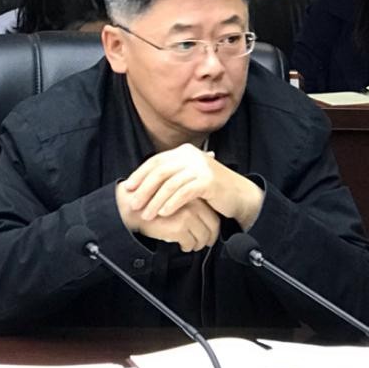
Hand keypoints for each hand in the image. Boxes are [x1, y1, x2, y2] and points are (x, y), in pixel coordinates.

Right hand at [115, 188, 219, 251]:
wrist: (131, 206)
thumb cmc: (149, 201)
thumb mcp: (172, 195)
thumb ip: (188, 199)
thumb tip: (202, 208)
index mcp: (193, 195)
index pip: (213, 215)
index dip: (213, 229)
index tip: (210, 234)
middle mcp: (193, 204)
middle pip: (212, 227)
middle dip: (209, 238)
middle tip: (204, 244)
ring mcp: (186, 215)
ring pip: (202, 237)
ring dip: (198, 245)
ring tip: (192, 246)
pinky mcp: (178, 227)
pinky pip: (189, 243)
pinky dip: (187, 247)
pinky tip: (182, 246)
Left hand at [121, 144, 263, 229]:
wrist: (240, 195)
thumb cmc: (212, 190)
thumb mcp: (189, 178)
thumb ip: (172, 176)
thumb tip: (144, 184)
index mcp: (184, 152)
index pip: (156, 161)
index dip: (140, 174)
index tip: (128, 188)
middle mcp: (191, 156)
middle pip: (160, 171)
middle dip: (144, 189)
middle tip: (133, 204)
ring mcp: (201, 167)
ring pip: (170, 184)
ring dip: (156, 201)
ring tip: (147, 214)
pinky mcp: (208, 180)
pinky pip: (184, 192)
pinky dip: (172, 203)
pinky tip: (164, 213)